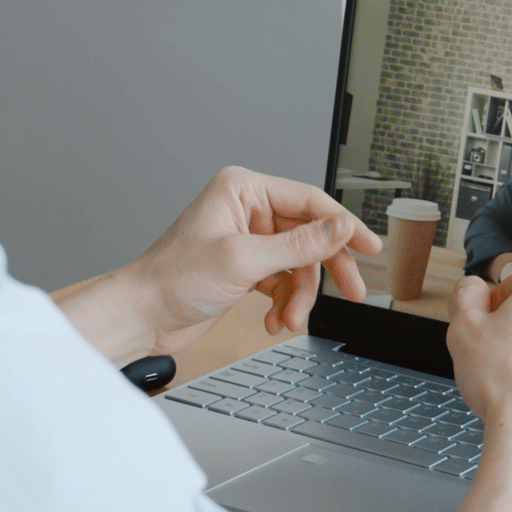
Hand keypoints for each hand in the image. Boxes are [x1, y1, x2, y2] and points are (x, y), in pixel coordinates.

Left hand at [53, 167, 381, 362]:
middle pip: (309, 235)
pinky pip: (282, 281)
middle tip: (353, 290)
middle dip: (326, 268)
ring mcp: (247, 240)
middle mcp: (247, 210)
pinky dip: (283, 303)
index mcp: (243, 190)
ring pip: (298, 265)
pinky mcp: (245, 267)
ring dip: (298, 296)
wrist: (142, 316)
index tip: (369, 246)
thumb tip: (340, 227)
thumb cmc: (172, 280)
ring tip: (290, 319)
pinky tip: (272, 320)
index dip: (343, 226)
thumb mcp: (244, 260)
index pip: (309, 201)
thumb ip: (299, 244)